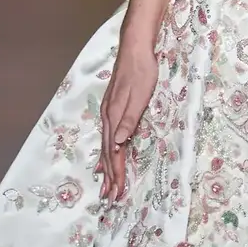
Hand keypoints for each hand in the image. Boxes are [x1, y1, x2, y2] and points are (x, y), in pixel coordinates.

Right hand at [99, 34, 159, 200]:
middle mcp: (108, 118)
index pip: (113, 153)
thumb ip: (128, 120)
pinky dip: (106, 152)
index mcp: (114, 117)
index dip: (115, 174)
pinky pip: (107, 137)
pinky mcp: (113, 109)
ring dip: (106, 168)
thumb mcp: (139, 95)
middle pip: (107, 154)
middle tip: (110, 198)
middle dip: (109, 177)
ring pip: (106, 147)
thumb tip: (117, 144)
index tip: (116, 193)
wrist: (135, 48)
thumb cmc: (142, 71)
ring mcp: (109, 113)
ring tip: (105, 185)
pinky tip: (105, 157)